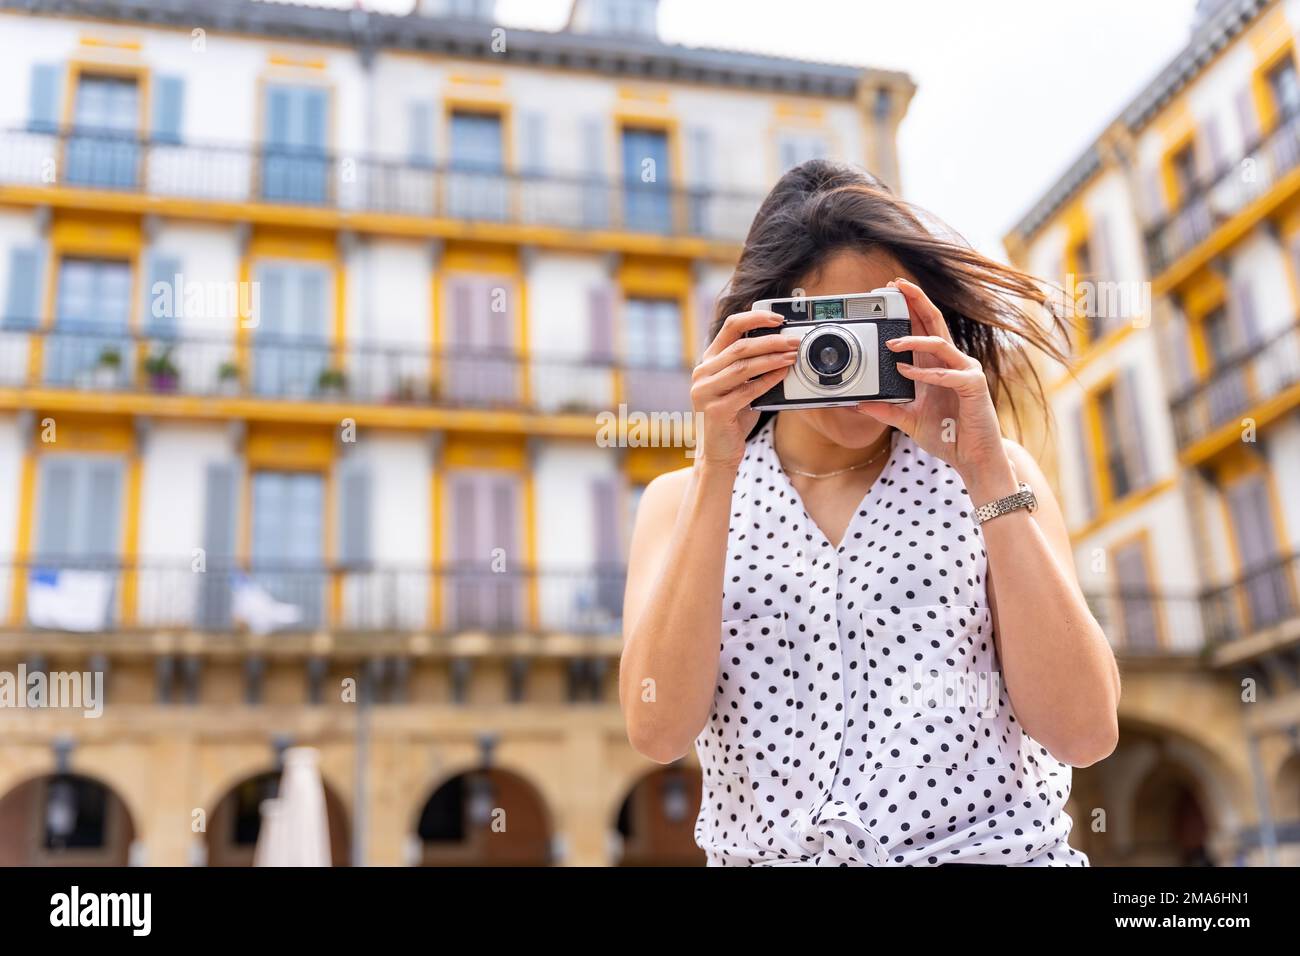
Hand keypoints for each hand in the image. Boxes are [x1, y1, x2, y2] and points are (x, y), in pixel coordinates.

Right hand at [690, 310, 798, 469]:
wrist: (718, 453)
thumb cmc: (732, 418)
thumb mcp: (739, 387)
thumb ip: (752, 368)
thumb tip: (784, 349)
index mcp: (708, 361)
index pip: (730, 327)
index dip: (755, 318)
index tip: (779, 318)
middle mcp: (702, 373)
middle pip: (740, 347)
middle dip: (771, 341)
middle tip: (793, 340)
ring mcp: (705, 391)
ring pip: (743, 367)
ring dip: (772, 359)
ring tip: (792, 356)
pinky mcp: (715, 410)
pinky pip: (747, 391)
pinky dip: (767, 381)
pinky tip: (782, 375)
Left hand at [855, 278, 1011, 493]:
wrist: (973, 458)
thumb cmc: (947, 436)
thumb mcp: (908, 421)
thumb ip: (885, 410)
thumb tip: (858, 403)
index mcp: (936, 366)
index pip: (922, 328)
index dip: (909, 308)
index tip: (888, 293)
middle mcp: (952, 363)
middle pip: (934, 322)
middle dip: (916, 301)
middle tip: (895, 285)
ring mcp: (965, 371)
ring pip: (940, 343)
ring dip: (914, 339)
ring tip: (891, 343)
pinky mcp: (974, 386)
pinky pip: (948, 374)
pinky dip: (927, 373)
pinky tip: (907, 373)